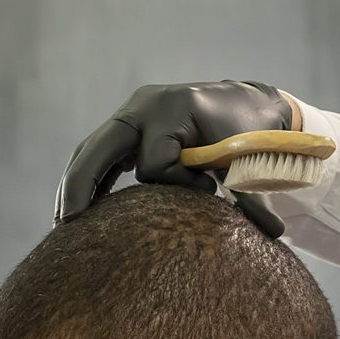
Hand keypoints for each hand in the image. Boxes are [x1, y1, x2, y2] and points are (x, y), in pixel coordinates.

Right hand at [54, 81, 292, 236]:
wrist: (249, 106)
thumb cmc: (251, 135)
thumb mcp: (250, 161)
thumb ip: (253, 196)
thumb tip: (276, 233)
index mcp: (174, 108)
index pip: (156, 161)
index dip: (176, 184)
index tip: (205, 187)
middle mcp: (146, 104)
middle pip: (99, 147)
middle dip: (82, 184)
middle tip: (67, 222)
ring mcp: (133, 112)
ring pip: (92, 149)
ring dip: (76, 184)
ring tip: (63, 220)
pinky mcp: (131, 125)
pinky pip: (100, 151)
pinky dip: (90, 176)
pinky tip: (79, 207)